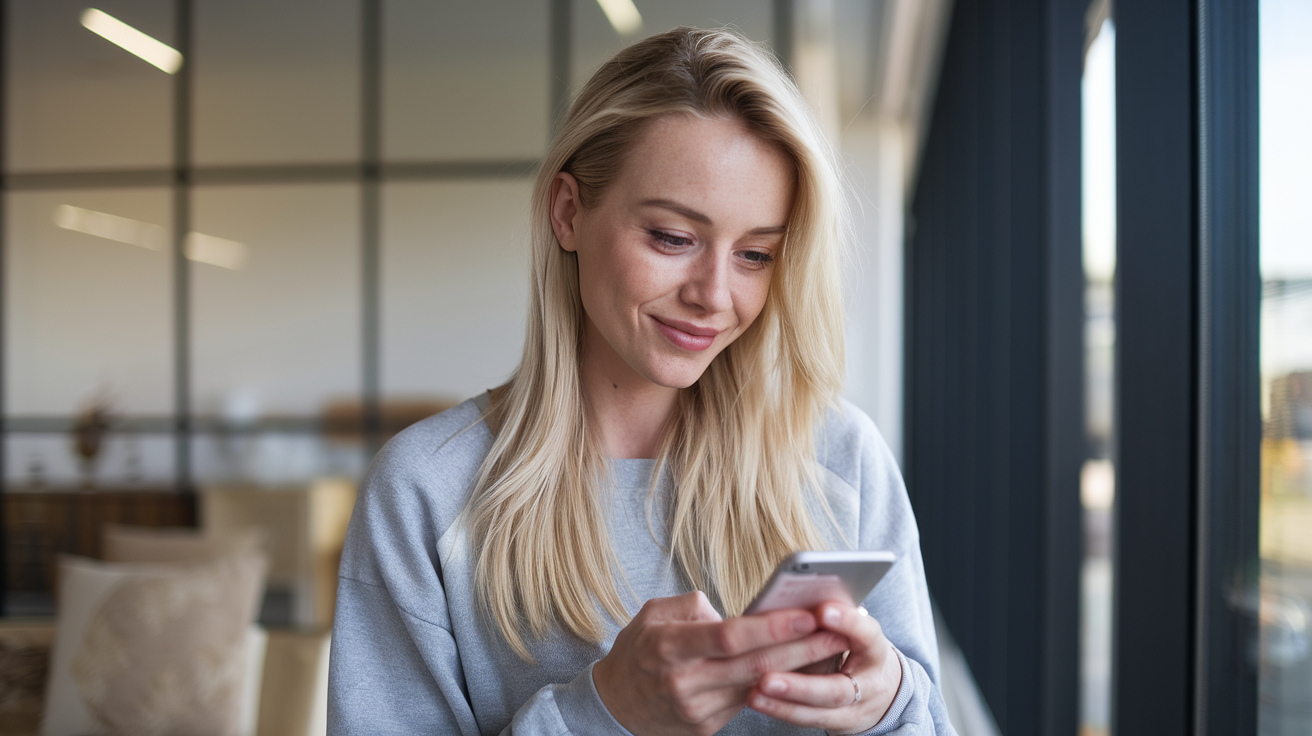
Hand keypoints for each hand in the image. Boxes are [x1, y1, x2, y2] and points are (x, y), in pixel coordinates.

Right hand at [593, 591, 851, 735]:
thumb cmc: (637, 651)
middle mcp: (684, 682)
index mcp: (669, 646)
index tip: (806, 614)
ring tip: (833, 647)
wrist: (614, 706)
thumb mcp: (651, 615)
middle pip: (754, 665)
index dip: (771, 627)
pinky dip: (781, 685)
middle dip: (802, 648)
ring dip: (800, 668)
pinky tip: (804, 670)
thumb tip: (737, 612)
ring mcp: (696, 709)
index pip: (729, 636)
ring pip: (759, 686)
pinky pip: (750, 702)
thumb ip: (692, 606)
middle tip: (838, 629)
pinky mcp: (706, 727)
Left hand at [747, 601, 902, 734]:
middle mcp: (871, 683)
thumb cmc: (854, 644)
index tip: (822, 611)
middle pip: (837, 689)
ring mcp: (858, 710)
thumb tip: (791, 596)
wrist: (879, 684)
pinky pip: (810, 720)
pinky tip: (759, 700)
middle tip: (765, 676)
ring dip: (784, 704)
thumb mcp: (851, 627)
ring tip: (754, 694)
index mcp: (875, 647)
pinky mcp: (842, 724)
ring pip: (820, 712)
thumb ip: (829, 617)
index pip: (866, 635)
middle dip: (800, 686)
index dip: (847, 623)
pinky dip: (783, 711)